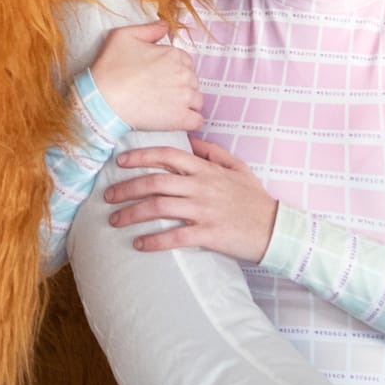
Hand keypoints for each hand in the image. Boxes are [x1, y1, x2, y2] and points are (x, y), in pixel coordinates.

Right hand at [89, 21, 201, 133]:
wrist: (103, 99)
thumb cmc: (111, 67)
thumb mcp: (123, 36)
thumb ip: (149, 29)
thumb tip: (165, 26)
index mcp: (173, 54)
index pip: (185, 62)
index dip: (173, 69)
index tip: (160, 77)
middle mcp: (184, 74)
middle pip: (192, 81)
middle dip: (181, 86)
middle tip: (161, 92)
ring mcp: (185, 97)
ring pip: (197, 100)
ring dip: (186, 104)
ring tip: (167, 107)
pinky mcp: (181, 118)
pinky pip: (197, 121)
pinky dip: (191, 121)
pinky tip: (177, 120)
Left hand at [105, 139, 278, 262]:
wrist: (277, 229)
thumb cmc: (256, 200)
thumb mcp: (239, 168)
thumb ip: (214, 153)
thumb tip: (192, 140)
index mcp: (206, 170)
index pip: (167, 155)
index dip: (140, 156)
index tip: (119, 162)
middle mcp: (202, 187)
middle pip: (155, 182)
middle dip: (126, 188)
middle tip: (107, 196)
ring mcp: (204, 210)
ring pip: (159, 208)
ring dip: (132, 214)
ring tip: (115, 221)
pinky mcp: (209, 234)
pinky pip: (175, 237)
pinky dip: (154, 241)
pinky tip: (139, 244)